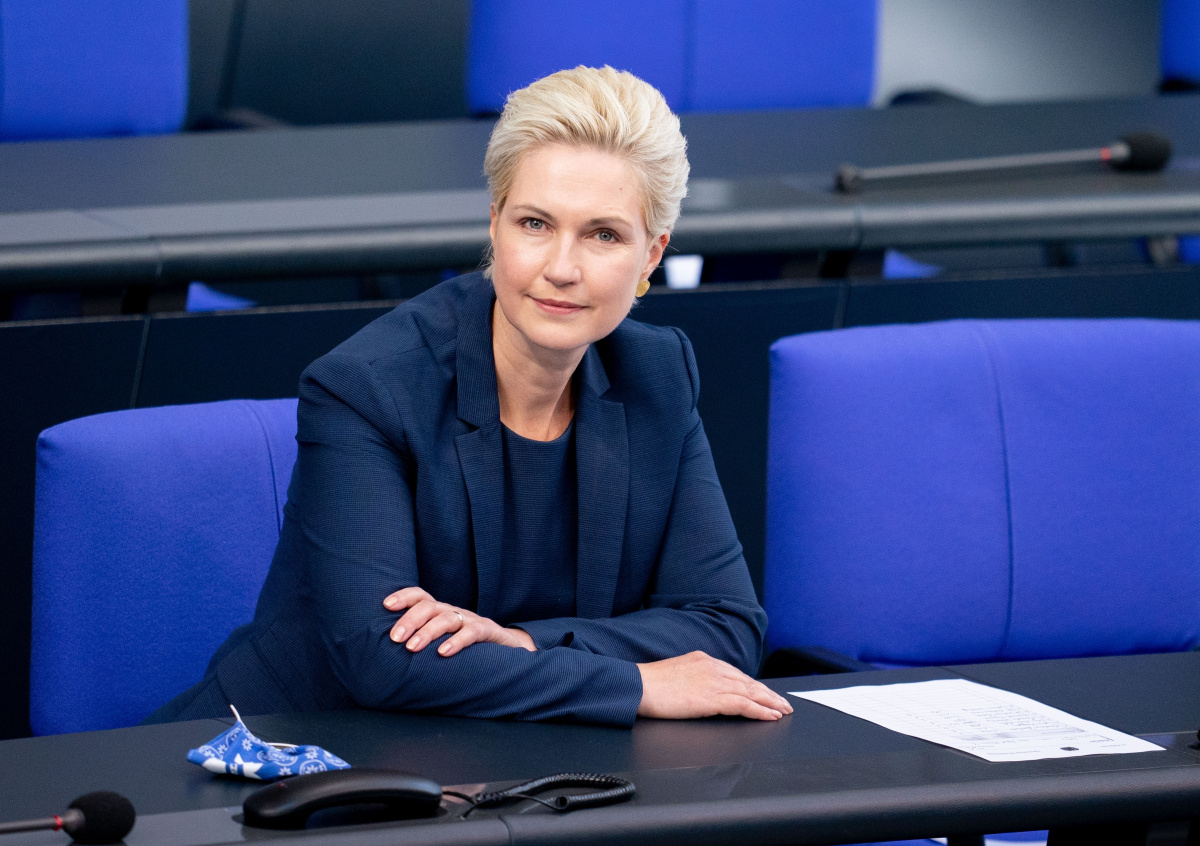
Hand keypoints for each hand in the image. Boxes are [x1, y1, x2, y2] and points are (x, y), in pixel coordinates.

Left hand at [382, 587, 535, 655]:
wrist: (507, 649)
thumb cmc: (466, 649)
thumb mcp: (442, 642)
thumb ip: (421, 643)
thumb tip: (387, 657)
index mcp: (440, 612)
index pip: (420, 596)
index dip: (404, 596)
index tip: (386, 605)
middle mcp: (453, 612)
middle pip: (429, 607)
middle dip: (410, 620)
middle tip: (395, 638)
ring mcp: (471, 619)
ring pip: (447, 618)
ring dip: (427, 632)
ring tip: (412, 648)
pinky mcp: (487, 631)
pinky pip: (472, 632)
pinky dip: (457, 641)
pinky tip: (443, 652)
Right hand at [636, 651, 793, 720]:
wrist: (638, 686)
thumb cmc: (650, 685)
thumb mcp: (676, 674)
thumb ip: (693, 678)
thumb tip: (700, 689)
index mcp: (703, 660)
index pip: (735, 673)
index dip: (753, 684)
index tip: (764, 692)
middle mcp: (712, 667)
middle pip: (748, 681)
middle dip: (768, 693)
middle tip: (783, 703)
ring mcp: (713, 682)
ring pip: (750, 692)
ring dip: (770, 702)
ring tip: (783, 710)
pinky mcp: (712, 698)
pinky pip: (743, 705)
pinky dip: (760, 710)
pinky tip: (770, 716)